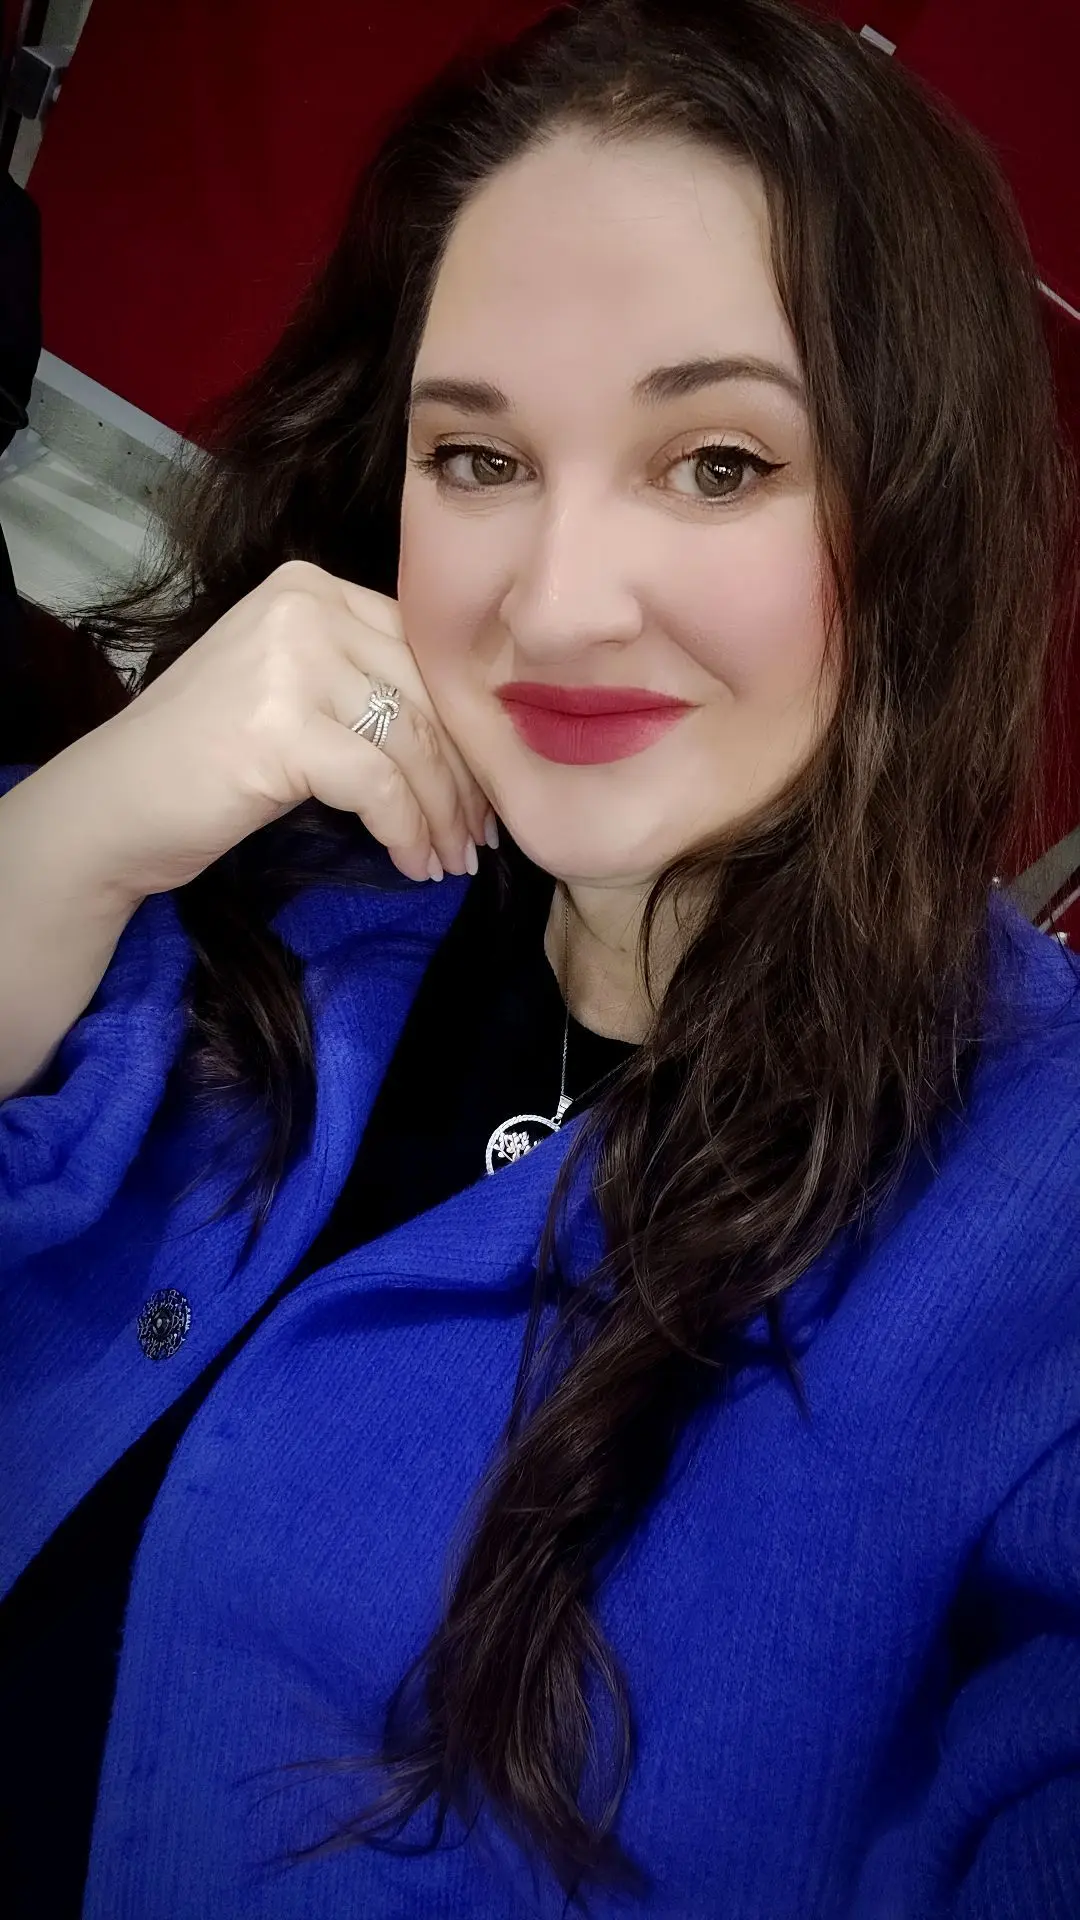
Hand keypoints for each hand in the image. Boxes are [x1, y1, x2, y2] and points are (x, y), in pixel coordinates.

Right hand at [54, 559, 493, 901]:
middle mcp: (303, 608)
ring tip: (449, 860)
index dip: (466, 725)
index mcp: (309, 587)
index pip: (423, 651)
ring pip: (414, 745)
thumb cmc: (201, 761)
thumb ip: (361, 681)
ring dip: (443, 816)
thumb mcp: (288, 690)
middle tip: (478, 837)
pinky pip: (382, 788)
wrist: (112, 808)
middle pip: (427, 696)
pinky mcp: (283, 729)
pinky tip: (411, 865)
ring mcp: (291, 663)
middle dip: (465, 778)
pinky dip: (407, 833)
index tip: (484, 786)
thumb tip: (469, 733)